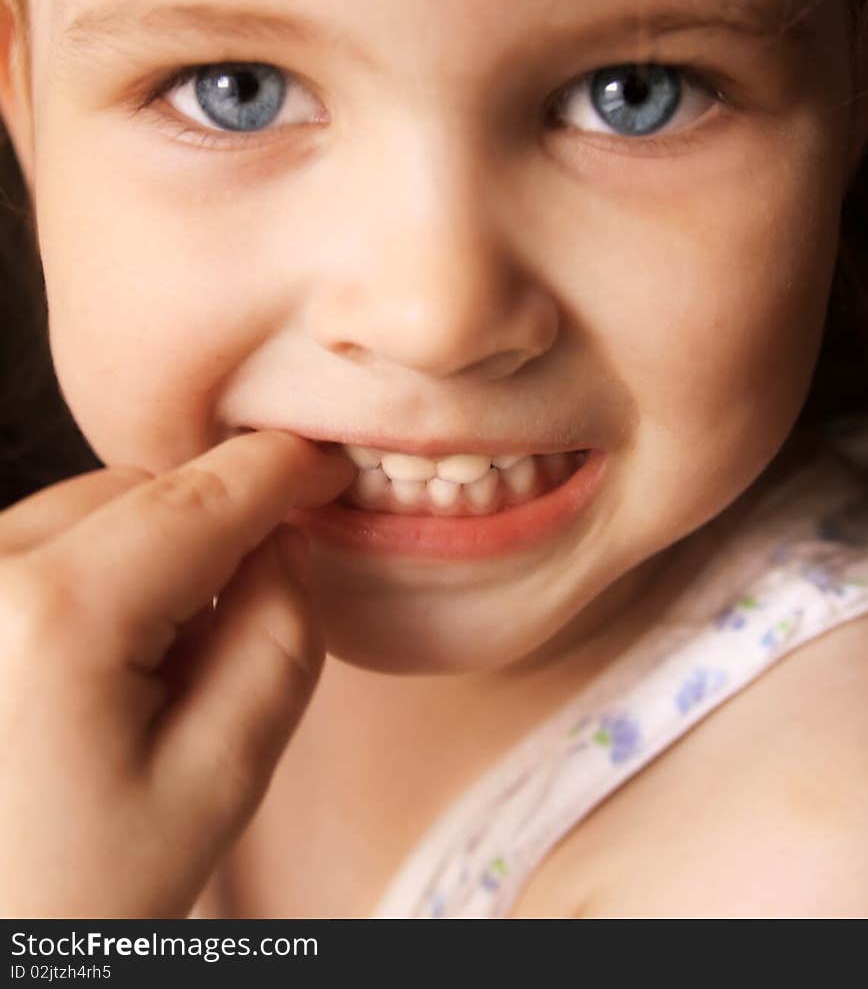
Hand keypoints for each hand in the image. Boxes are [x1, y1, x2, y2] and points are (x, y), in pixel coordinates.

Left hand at [0, 429, 353, 916]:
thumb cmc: (86, 885)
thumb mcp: (222, 777)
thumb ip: (280, 636)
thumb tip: (284, 540)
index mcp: (56, 616)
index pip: (203, 499)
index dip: (284, 470)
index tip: (337, 466)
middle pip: (146, 491)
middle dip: (211, 537)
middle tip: (217, 644)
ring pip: (95, 504)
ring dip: (151, 553)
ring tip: (143, 670)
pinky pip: (46, 536)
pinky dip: (97, 569)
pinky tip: (94, 661)